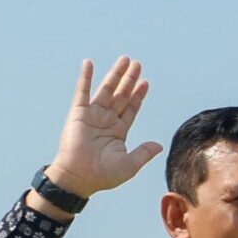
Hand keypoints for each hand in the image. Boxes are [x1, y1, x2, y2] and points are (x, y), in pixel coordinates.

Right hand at [47, 57, 162, 196]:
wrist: (79, 178)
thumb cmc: (103, 175)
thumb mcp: (130, 164)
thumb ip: (144, 152)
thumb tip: (159, 145)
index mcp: (118, 131)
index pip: (131, 108)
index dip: (138, 95)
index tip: (146, 82)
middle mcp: (106, 120)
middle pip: (122, 95)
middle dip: (130, 80)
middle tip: (137, 64)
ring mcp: (92, 115)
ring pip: (107, 90)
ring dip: (115, 74)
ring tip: (124, 60)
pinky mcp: (78, 114)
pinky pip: (82, 92)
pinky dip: (85, 77)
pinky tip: (89, 63)